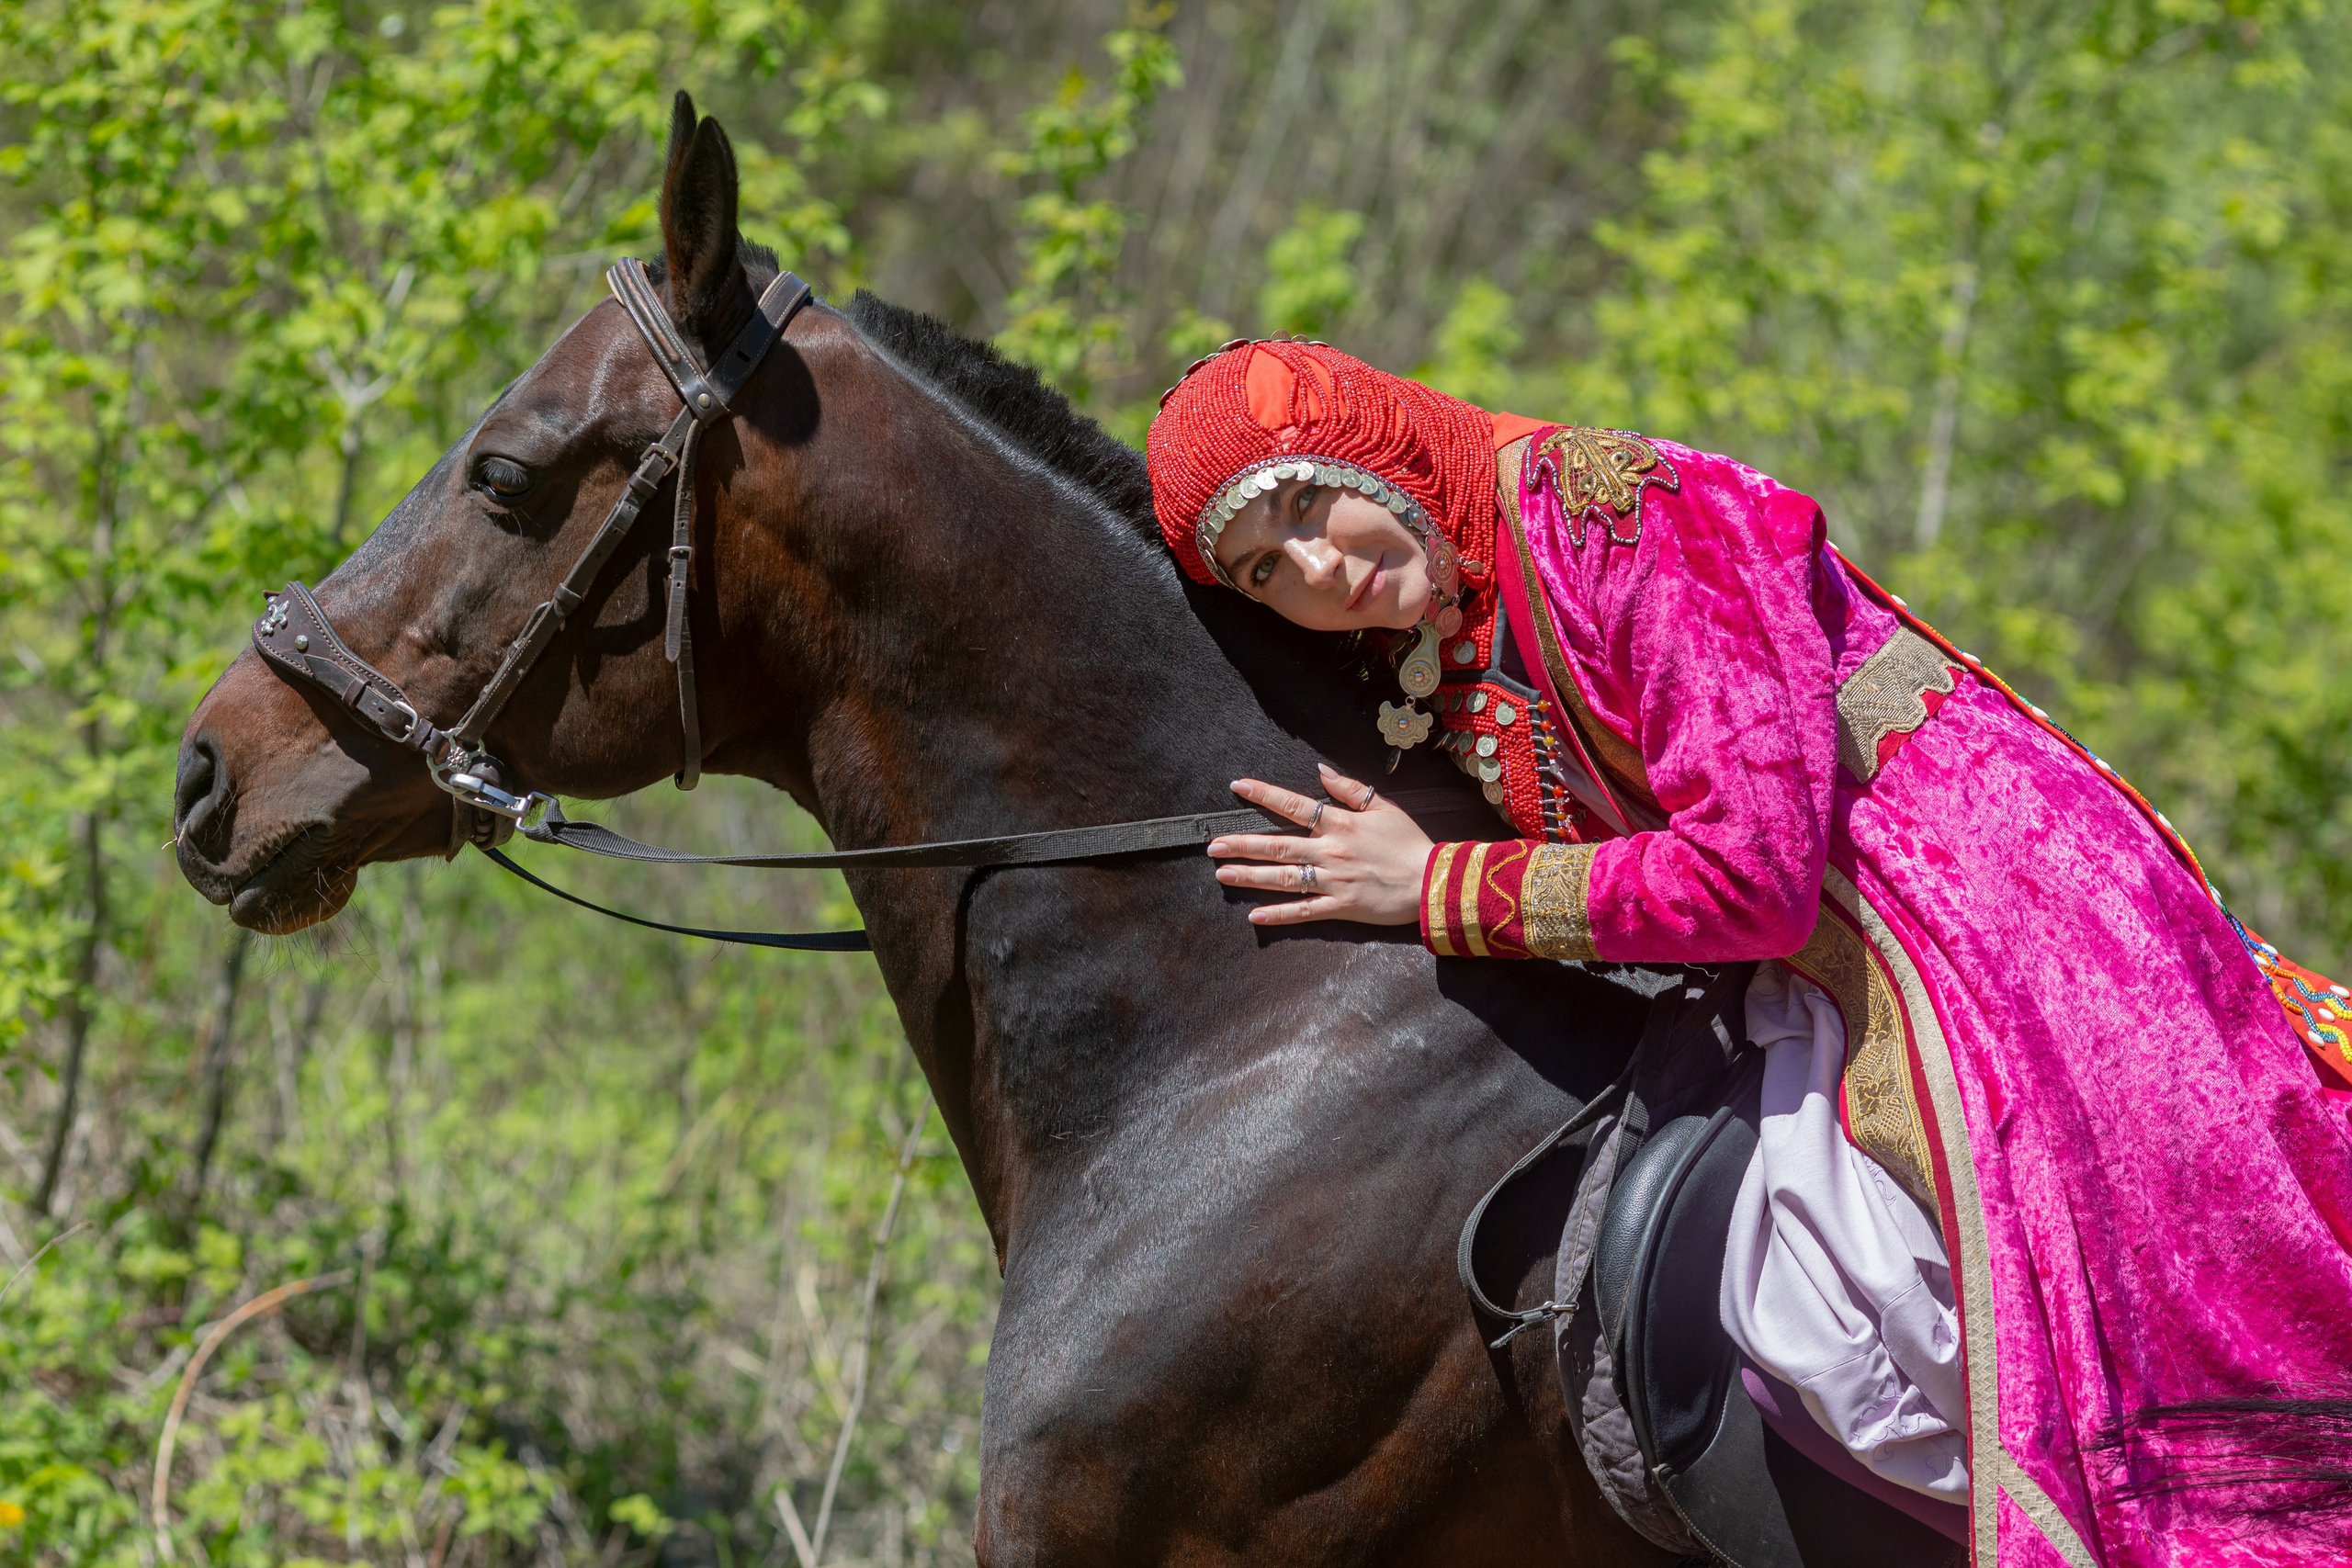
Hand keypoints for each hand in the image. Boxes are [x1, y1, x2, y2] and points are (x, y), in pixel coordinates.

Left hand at [1208, 763, 1433, 926]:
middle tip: (1213, 845)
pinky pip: (1304, 911)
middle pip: (1278, 846)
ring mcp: (1333, 881)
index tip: (1237, 787)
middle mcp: (1330, 851)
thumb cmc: (1409, 842)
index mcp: (1339, 824)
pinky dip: (1278, 914)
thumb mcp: (1384, 807)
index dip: (1264, 794)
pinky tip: (1254, 915)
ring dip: (1251, 877)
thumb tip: (1320, 771)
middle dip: (1242, 844)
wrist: (1432, 881)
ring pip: (1284, 878)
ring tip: (1223, 874)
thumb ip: (1349, 789)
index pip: (1293, 805)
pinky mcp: (1340, 906)